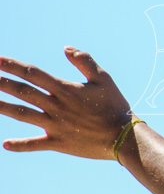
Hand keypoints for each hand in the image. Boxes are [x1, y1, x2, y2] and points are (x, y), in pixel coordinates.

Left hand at [0, 48, 131, 159]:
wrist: (123, 136)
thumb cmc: (115, 105)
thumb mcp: (104, 78)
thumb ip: (85, 61)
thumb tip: (66, 48)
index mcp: (66, 90)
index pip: (34, 74)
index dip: (14, 66)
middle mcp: (56, 106)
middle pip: (23, 92)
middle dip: (2, 83)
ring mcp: (55, 125)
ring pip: (22, 114)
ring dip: (3, 107)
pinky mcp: (58, 142)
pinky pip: (35, 144)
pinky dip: (20, 144)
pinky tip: (5, 144)